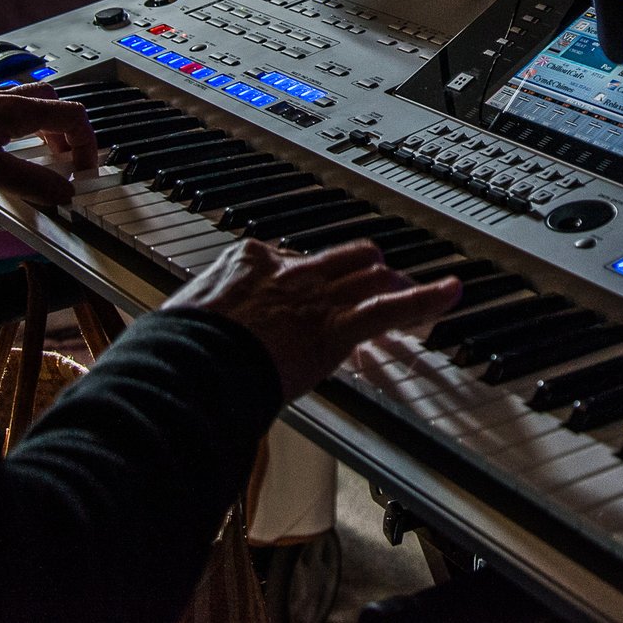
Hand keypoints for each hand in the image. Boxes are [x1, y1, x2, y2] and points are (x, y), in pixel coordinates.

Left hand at [0, 87, 97, 205]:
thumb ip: (28, 181)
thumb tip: (62, 191)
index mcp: (17, 110)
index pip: (73, 116)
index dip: (87, 144)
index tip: (83, 171)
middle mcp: (5, 102)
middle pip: (55, 107)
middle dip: (68, 135)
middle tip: (67, 162)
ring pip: (31, 109)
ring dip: (45, 132)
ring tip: (42, 160)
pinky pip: (7, 118)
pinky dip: (19, 134)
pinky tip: (5, 154)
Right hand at [168, 239, 461, 401]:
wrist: (188, 365)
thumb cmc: (174, 353)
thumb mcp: (178, 322)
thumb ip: (192, 321)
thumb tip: (171, 338)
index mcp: (246, 263)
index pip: (286, 258)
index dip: (303, 276)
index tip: (304, 288)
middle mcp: (287, 271)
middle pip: (338, 258)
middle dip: (362, 266)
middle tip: (376, 276)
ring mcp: (315, 298)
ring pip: (369, 276)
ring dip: (395, 281)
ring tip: (417, 286)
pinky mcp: (335, 328)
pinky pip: (390, 307)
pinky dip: (426, 299)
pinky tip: (451, 294)